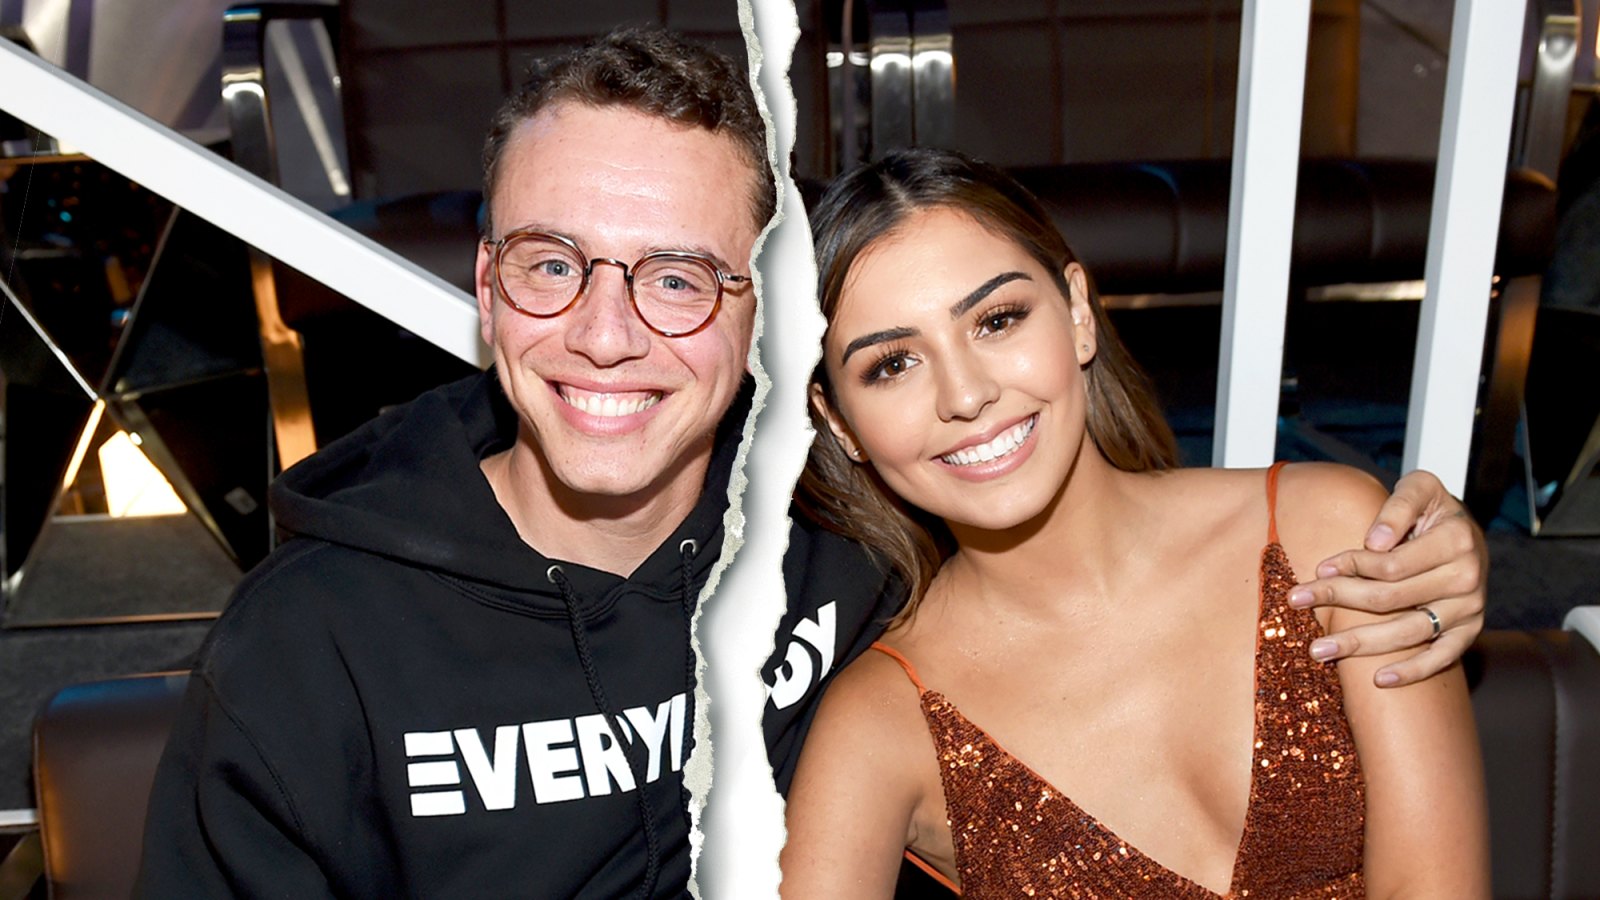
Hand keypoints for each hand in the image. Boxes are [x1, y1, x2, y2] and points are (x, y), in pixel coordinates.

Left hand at [1287, 469, 1485, 686]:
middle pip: (1390, 598)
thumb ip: (1398, 507)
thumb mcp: (1419, 488)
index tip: (1318, 569)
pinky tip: (1378, 680)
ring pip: (1409, 632)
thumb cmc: (1431, 509)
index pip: (1390, 564)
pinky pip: (1442, 658)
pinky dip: (1413, 671)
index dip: (1350, 566)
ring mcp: (1470, 608)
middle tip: (1295, 602)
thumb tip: (1375, 541)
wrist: (1466, 531)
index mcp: (1456, 540)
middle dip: (1338, 600)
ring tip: (1318, 650)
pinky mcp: (1469, 631)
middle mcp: (1468, 577)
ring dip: (1360, 644)